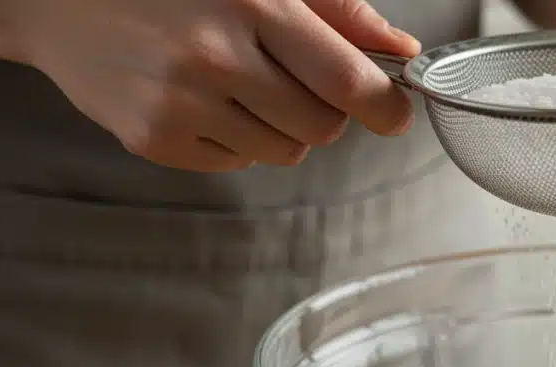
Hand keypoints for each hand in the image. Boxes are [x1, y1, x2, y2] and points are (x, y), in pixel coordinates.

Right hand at [14, 0, 421, 171]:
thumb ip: (337, 11)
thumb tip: (400, 52)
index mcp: (253, 4)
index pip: (348, 82)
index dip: (385, 106)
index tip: (394, 111)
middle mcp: (215, 58)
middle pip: (323, 128)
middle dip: (325, 111)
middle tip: (296, 81)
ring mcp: (180, 104)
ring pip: (284, 152)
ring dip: (281, 128)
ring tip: (241, 84)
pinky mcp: (154, 141)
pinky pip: (236, 163)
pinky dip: (236, 139)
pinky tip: (204, 99)